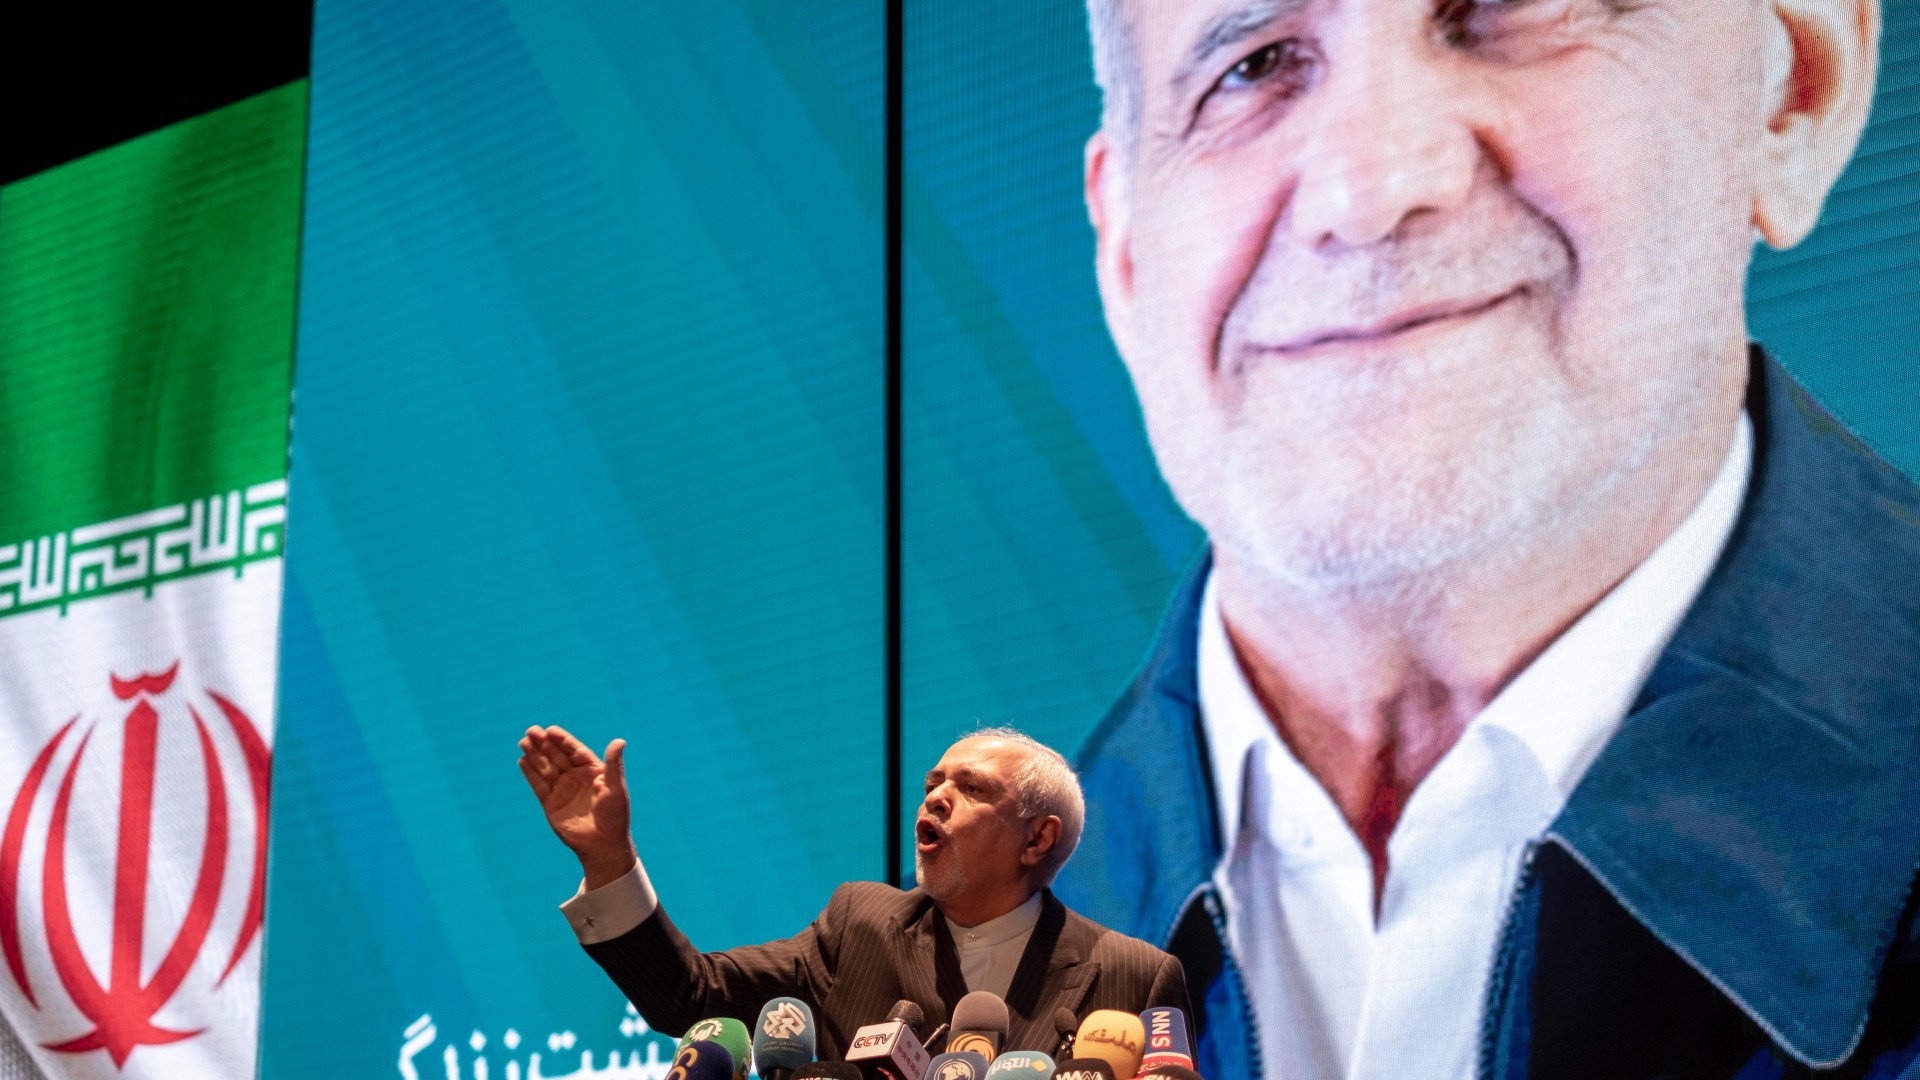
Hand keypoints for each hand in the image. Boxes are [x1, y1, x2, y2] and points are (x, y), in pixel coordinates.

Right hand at [518, 725, 636, 889]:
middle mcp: (576, 778)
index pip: (575, 751)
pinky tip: (522, 761)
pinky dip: (530, 773)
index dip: (562, 740)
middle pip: (557, 756)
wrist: (603, 844)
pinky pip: (539, 785)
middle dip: (544, 744)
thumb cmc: (614, 815)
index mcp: (593, 771)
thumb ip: (614, 763)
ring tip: (523, 741)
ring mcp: (563, 790)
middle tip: (531, 731)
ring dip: (535, 755)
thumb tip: (620, 740)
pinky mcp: (551, 804)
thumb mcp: (615, 787)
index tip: (550, 730)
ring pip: (546, 768)